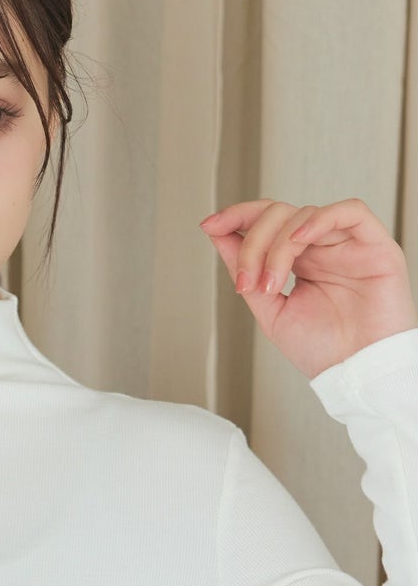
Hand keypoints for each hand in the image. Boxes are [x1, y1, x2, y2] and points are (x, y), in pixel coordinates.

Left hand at [200, 197, 417, 378]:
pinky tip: (299, 240)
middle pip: (279, 214)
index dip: (238, 216)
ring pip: (305, 214)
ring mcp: (347, 245)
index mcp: (299, 261)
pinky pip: (350, 211)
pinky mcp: (376, 246)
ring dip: (278, 246)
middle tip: (246, 281)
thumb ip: (246, 272)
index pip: (267, 222)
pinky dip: (319, 219)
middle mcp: (322, 248)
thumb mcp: (270, 311)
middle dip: (253, 242)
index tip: (210, 226)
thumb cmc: (322, 350)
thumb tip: (218, 236)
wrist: (356, 374)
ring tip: (271, 283)